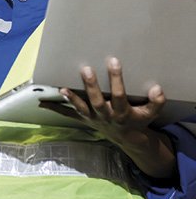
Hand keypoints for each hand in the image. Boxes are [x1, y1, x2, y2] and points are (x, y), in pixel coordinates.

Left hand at [48, 57, 164, 145]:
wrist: (126, 137)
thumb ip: (156, 102)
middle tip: (85, 69)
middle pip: (97, 101)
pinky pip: (67, 114)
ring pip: (80, 109)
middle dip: (91, 86)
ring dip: (70, 99)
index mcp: (122, 112)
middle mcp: (105, 115)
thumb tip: (157, 89)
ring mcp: (92, 118)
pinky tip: (41, 103)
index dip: (116, 79)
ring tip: (61, 89)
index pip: (119, 94)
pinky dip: (54, 109)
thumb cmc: (137, 119)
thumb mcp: (150, 113)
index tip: (113, 61)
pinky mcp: (83, 118)